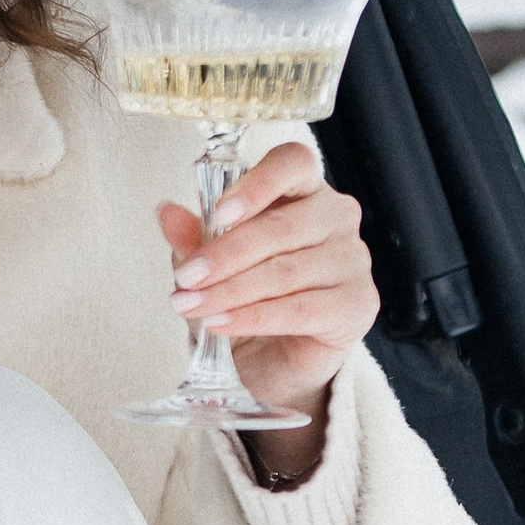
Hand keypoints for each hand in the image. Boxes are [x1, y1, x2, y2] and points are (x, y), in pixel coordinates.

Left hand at [156, 139, 376, 482]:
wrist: (275, 361)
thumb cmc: (249, 297)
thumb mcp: (213, 265)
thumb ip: (196, 237)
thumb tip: (167, 213)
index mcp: (304, 190)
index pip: (293, 163)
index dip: (258, 184)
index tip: (219, 213)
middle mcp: (336, 217)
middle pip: (282, 226)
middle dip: (225, 254)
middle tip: (187, 277)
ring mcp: (352, 260)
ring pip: (285, 271)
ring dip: (230, 290)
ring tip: (191, 305)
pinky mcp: (357, 305)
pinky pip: (299, 309)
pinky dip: (252, 317)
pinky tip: (220, 323)